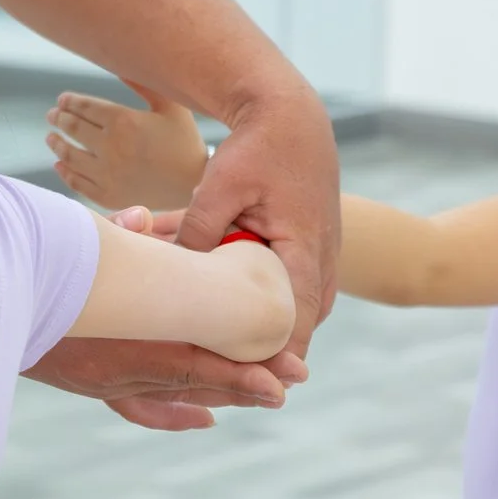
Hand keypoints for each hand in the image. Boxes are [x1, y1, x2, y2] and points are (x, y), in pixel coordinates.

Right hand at [24, 205, 305, 429]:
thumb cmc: (20, 268)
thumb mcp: (67, 245)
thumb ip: (110, 235)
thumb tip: (140, 219)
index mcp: (120, 345)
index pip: (193, 366)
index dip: (241, 376)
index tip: (282, 380)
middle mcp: (114, 373)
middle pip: (194, 384)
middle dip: (246, 383)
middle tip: (292, 380)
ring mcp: (101, 383)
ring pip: (173, 397)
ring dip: (221, 394)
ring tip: (265, 393)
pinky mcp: (88, 385)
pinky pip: (139, 408)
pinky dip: (175, 413)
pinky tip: (205, 417)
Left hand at [46, 82, 209, 209]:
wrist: (196, 185)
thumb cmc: (185, 141)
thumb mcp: (171, 106)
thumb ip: (144, 83)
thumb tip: (120, 61)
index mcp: (124, 121)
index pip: (84, 107)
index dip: (69, 102)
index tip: (62, 100)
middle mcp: (111, 148)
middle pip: (73, 128)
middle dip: (59, 119)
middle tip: (53, 115)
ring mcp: (107, 174)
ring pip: (69, 156)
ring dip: (56, 144)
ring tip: (51, 137)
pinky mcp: (108, 196)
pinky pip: (77, 183)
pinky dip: (65, 172)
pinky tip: (61, 164)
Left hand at [174, 86, 340, 356]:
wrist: (291, 114)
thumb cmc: (257, 147)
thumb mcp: (219, 186)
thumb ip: (198, 231)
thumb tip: (174, 273)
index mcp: (306, 250)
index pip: (296, 322)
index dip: (271, 357)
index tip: (246, 384)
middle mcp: (323, 261)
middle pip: (299, 325)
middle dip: (265, 349)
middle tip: (230, 379)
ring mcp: (322, 256)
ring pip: (295, 308)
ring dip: (264, 321)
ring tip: (231, 349)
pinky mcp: (311, 249)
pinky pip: (292, 287)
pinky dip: (266, 295)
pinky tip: (231, 303)